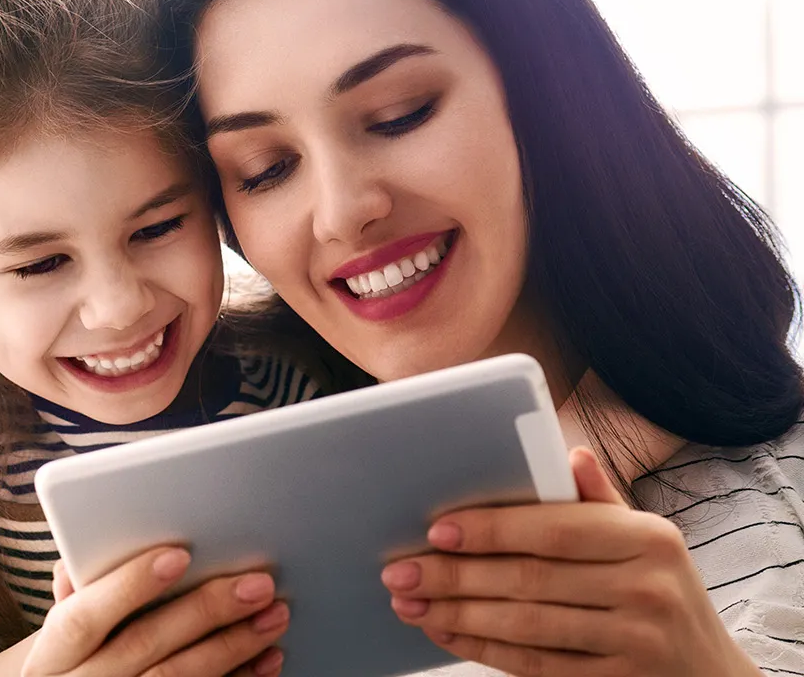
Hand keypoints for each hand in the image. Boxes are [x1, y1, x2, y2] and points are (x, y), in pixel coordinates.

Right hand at [16, 548, 285, 676]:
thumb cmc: (76, 662)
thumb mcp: (62, 636)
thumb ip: (77, 596)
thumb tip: (86, 557)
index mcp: (53, 656)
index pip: (82, 617)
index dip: (128, 586)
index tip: (178, 555)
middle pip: (145, 646)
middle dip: (204, 612)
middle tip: (256, 585)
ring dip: (234, 646)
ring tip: (273, 616)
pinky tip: (266, 660)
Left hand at [381, 447, 758, 675]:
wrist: (708, 675)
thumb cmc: (660, 592)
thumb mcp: (646, 542)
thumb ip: (599, 502)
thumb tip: (568, 453)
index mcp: (649, 539)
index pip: (556, 528)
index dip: (492, 528)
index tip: (436, 530)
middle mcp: (647, 588)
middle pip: (530, 578)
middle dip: (454, 575)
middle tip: (399, 572)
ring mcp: (634, 641)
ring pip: (526, 624)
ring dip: (457, 613)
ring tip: (410, 603)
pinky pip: (534, 663)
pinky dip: (483, 648)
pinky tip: (445, 633)